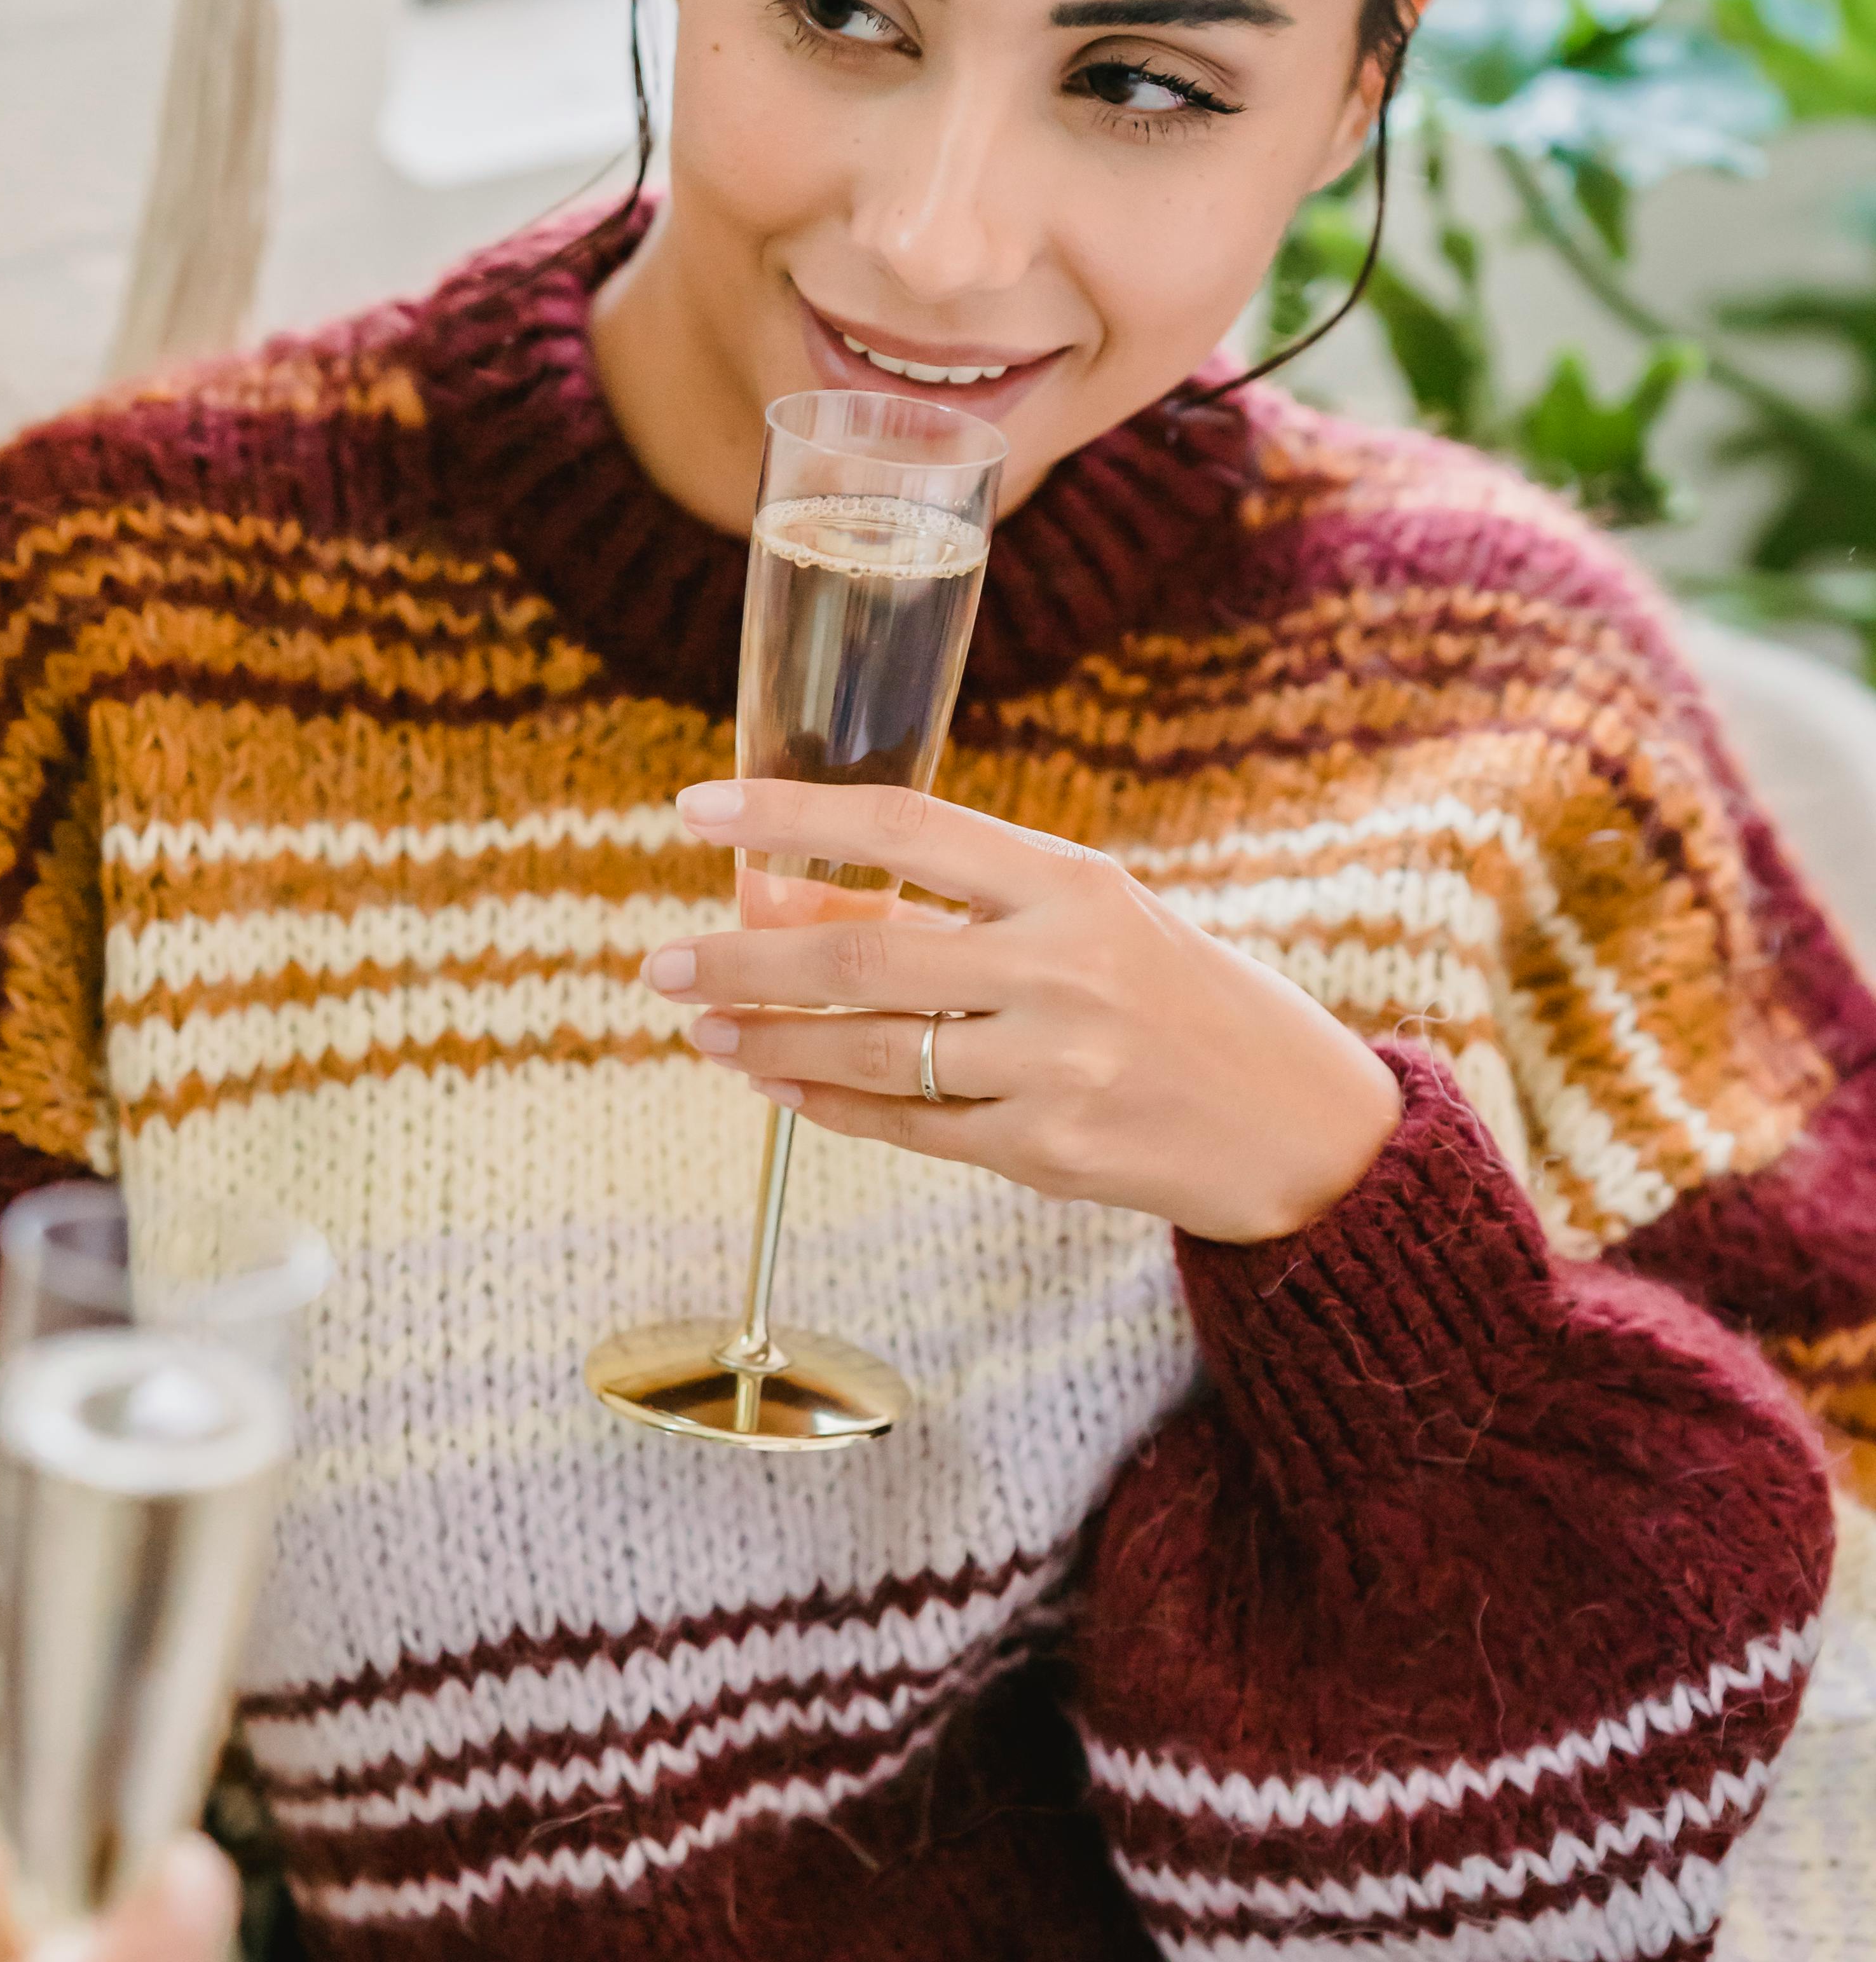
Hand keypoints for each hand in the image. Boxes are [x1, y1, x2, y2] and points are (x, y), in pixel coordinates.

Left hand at [650, 776, 1400, 1245]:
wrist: (1302, 1127)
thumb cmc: (1181, 1001)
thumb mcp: (1091, 920)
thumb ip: (960, 904)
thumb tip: (794, 890)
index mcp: (1074, 885)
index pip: (903, 827)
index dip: (788, 813)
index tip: (696, 809)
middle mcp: (1060, 970)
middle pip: (859, 951)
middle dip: (739, 957)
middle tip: (659, 962)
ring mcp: (1051, 1068)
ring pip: (867, 1048)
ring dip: (766, 1039)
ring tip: (702, 1027)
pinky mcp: (1043, 1152)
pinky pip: (904, 1124)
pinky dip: (826, 1103)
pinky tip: (775, 1086)